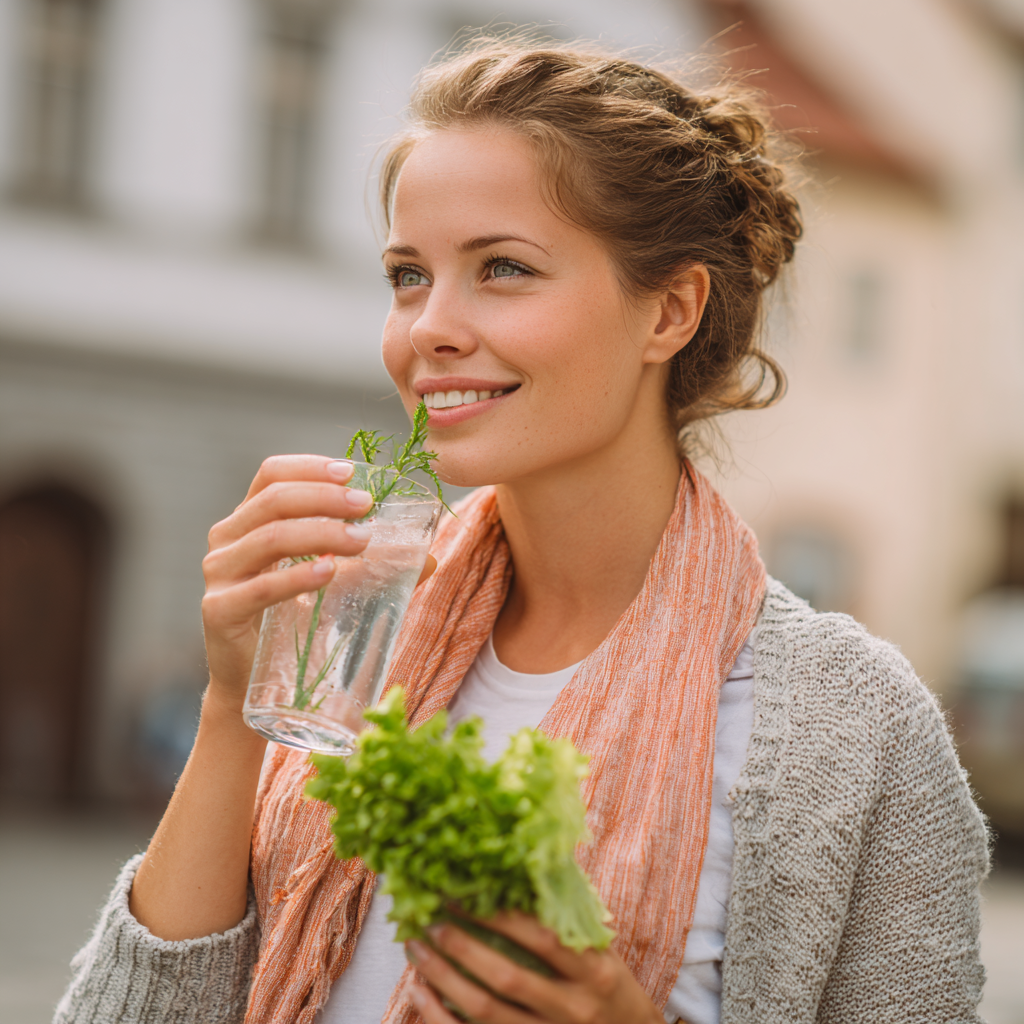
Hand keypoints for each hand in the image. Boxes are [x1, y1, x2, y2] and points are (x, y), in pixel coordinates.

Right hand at [200, 455, 374, 709]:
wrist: (252, 682)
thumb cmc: (293, 625)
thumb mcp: (333, 585)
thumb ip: (372, 567)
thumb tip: (430, 559)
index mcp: (248, 521)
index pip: (272, 475)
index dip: (311, 467)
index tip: (351, 474)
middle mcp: (227, 540)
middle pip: (274, 500)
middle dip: (326, 498)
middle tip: (366, 506)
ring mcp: (219, 574)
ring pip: (270, 537)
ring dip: (321, 533)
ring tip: (361, 541)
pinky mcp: (219, 611)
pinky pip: (260, 587)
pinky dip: (297, 577)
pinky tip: (329, 572)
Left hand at [405, 914, 664, 1023]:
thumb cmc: (610, 989)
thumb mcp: (603, 952)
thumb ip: (567, 919)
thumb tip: (525, 867)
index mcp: (594, 972)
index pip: (542, 938)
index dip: (500, 915)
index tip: (465, 894)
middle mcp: (573, 1009)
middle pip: (508, 977)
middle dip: (463, 946)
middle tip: (432, 921)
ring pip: (486, 1012)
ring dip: (444, 980)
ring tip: (417, 951)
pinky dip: (439, 1017)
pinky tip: (419, 993)